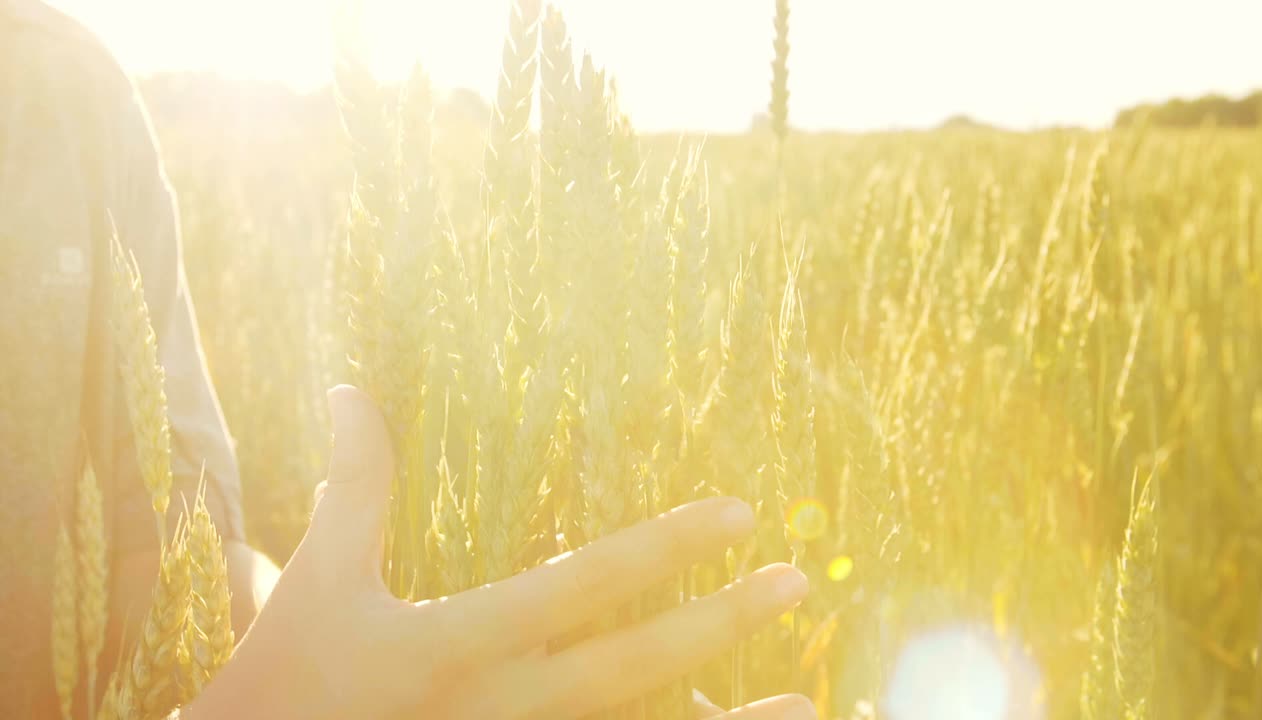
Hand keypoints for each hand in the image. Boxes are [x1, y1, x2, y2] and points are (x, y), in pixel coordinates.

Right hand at [185, 386, 810, 719]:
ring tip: (809, 704)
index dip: (666, 546)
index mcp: (454, 644)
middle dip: (720, 623)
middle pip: (630, 667)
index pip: (582, 584)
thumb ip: (352, 487)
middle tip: (795, 582)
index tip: (738, 512)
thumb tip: (352, 390)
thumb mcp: (319, 580)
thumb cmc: (284, 680)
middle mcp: (495, 711)